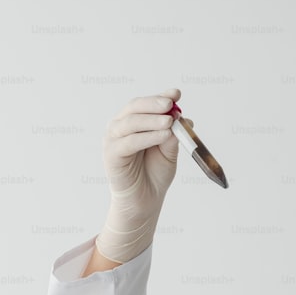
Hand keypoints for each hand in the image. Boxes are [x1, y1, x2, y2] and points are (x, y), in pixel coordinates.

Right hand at [94, 88, 191, 262]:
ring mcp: (113, 140)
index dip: (160, 96)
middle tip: (171, 104)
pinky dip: (148, 137)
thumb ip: (173, 135)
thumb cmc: (155, 173)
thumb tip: (184, 119)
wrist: (145, 200)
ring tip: (170, 120)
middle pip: (135, 108)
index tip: (176, 93)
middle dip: (154, 104)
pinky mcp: (111, 155)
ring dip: (152, 120)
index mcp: (133, 122)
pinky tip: (163, 135)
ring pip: (131, 122)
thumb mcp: (169, 151)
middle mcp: (120, 127)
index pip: (146, 104)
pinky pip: (130, 142)